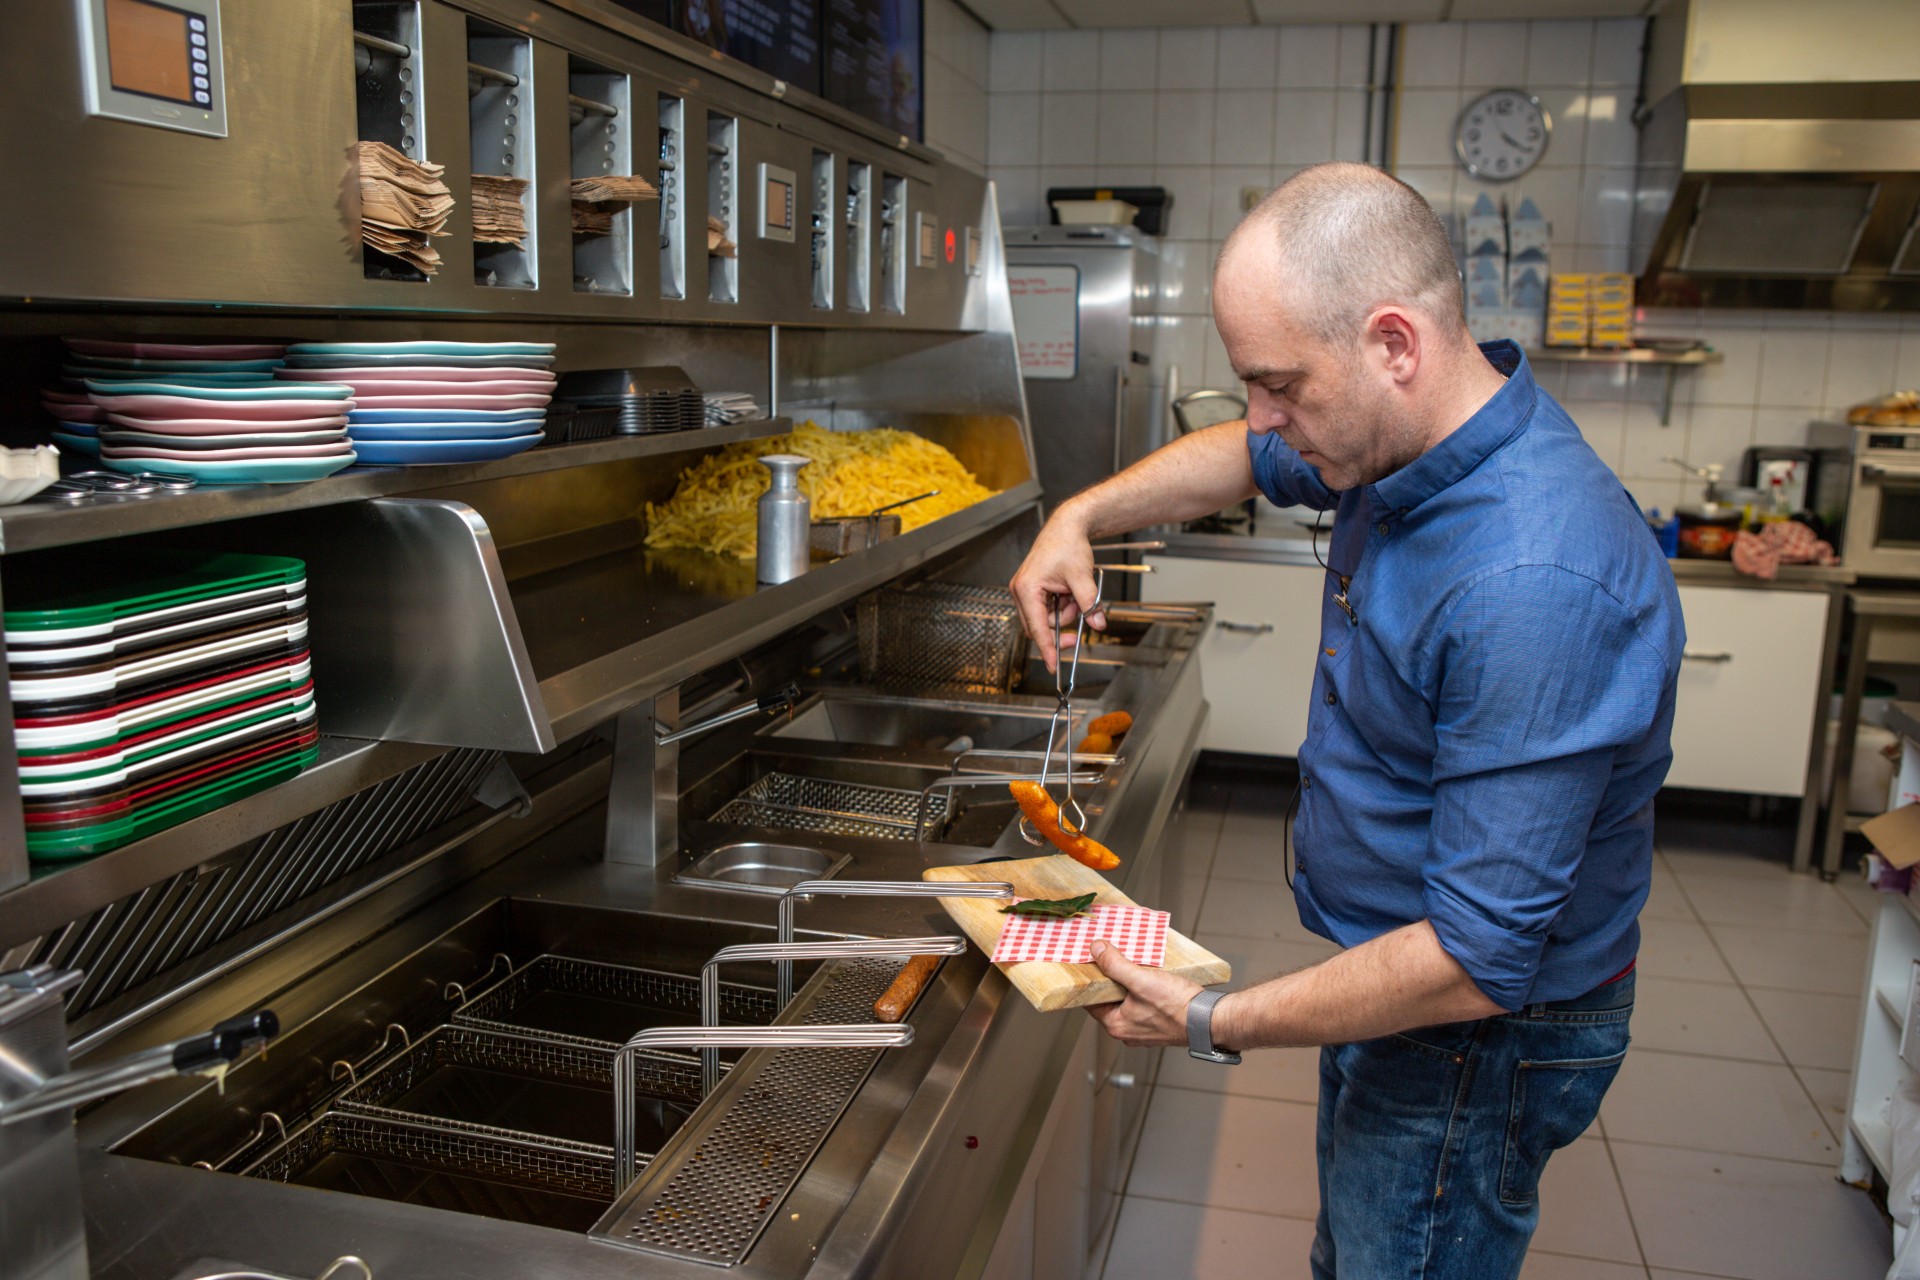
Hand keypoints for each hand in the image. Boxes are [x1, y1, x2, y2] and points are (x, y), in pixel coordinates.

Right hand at [1009, 505, 1105, 671]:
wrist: (1067, 526)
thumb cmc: (1067, 544)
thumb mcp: (1082, 577)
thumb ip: (1090, 604)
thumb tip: (1097, 624)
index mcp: (1027, 589)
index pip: (1037, 628)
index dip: (1047, 649)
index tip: (1053, 665)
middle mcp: (1020, 591)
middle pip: (1040, 626)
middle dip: (1062, 625)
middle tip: (1081, 624)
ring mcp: (1025, 591)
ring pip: (1046, 618)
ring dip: (1065, 612)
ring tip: (1075, 594)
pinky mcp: (1033, 589)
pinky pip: (1048, 608)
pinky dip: (1062, 605)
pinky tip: (1069, 591)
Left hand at [1082, 940, 1201, 1047]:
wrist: (1209, 1020)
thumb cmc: (1178, 1007)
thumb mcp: (1142, 980)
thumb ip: (1115, 964)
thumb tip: (1096, 950)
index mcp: (1116, 1025)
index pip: (1092, 1000)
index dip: (1092, 979)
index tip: (1094, 962)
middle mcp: (1128, 1032)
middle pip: (1110, 1000)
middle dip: (1114, 980)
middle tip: (1118, 960)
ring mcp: (1144, 1031)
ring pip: (1129, 1002)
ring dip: (1132, 985)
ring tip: (1138, 968)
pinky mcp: (1160, 1026)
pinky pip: (1145, 1006)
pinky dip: (1146, 993)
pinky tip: (1154, 980)